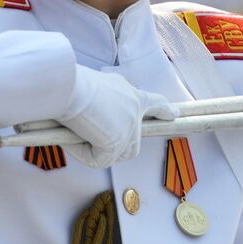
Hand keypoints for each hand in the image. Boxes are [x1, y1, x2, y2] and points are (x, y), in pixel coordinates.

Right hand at [56, 66, 174, 167]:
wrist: (68, 86)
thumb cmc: (72, 84)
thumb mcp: (94, 89)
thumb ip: (103, 105)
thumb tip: (91, 122)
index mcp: (130, 93)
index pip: (154, 103)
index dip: (163, 109)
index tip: (175, 114)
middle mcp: (134, 110)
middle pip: (132, 143)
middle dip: (117, 147)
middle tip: (94, 138)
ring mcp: (129, 129)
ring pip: (118, 154)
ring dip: (98, 150)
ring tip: (77, 132)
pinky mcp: (117, 145)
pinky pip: (97, 160)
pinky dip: (80, 152)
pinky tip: (71, 136)